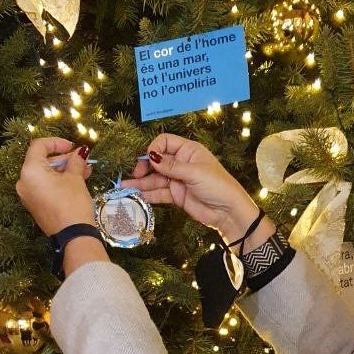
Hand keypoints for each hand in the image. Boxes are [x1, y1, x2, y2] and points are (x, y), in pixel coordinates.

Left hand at [17, 137, 94, 235]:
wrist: (72, 236)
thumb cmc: (72, 203)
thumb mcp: (75, 178)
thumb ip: (75, 161)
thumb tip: (80, 152)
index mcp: (29, 171)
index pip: (39, 146)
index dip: (56, 142)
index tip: (72, 146)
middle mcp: (23, 182)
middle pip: (41, 160)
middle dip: (63, 158)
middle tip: (82, 160)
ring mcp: (27, 195)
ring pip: (44, 174)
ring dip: (63, 170)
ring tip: (85, 171)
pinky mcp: (34, 205)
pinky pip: (44, 186)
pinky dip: (58, 181)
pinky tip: (76, 181)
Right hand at [120, 133, 256, 238]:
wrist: (228, 212)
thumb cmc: (218, 185)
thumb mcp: (194, 172)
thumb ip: (171, 166)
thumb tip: (151, 156)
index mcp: (188, 150)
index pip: (165, 142)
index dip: (154, 148)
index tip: (148, 159)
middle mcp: (181, 163)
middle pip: (156, 161)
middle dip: (144, 168)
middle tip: (134, 175)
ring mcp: (178, 180)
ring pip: (155, 179)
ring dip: (141, 183)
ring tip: (125, 188)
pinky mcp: (176, 196)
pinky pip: (159, 193)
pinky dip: (148, 195)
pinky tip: (136, 196)